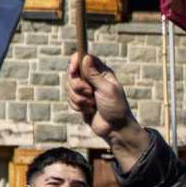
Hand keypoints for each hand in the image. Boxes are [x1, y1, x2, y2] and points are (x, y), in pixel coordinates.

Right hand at [66, 54, 149, 169]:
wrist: (115, 128)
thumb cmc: (115, 107)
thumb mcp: (107, 89)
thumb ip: (94, 75)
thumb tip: (85, 57)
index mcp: (101, 72)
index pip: (83, 58)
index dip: (75, 62)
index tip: (73, 71)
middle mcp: (92, 79)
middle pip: (72, 74)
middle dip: (78, 86)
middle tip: (90, 93)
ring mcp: (85, 90)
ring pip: (69, 88)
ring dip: (80, 99)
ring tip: (92, 105)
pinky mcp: (80, 101)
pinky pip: (70, 100)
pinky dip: (78, 106)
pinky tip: (89, 110)